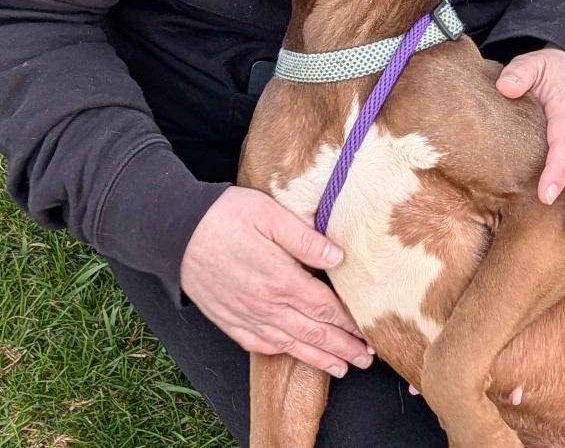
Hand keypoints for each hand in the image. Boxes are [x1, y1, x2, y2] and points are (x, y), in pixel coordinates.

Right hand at [180, 186, 373, 377]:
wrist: (176, 231)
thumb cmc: (227, 216)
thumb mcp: (272, 215)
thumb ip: (306, 239)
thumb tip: (338, 258)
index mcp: (281, 279)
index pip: (325, 308)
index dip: (349, 323)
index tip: (369, 332)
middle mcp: (265, 305)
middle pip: (312, 332)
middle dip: (342, 347)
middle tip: (365, 359)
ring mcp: (245, 315)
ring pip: (289, 343)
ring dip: (317, 358)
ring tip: (341, 367)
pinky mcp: (228, 319)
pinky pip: (259, 344)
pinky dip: (281, 353)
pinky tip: (294, 355)